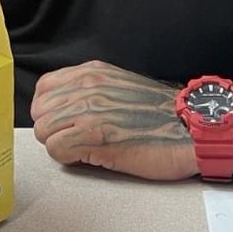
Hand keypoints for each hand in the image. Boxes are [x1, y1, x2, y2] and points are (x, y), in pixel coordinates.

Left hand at [31, 60, 196, 179]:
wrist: (192, 128)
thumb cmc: (162, 113)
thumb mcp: (121, 84)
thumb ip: (91, 89)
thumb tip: (64, 106)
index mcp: (92, 73)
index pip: (44, 88)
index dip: (49, 109)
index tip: (64, 121)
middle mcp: (87, 87)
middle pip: (39, 112)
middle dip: (52, 129)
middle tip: (73, 139)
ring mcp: (90, 112)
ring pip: (44, 131)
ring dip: (59, 145)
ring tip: (83, 149)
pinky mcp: (95, 138)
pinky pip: (56, 150)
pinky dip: (68, 158)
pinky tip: (90, 157)